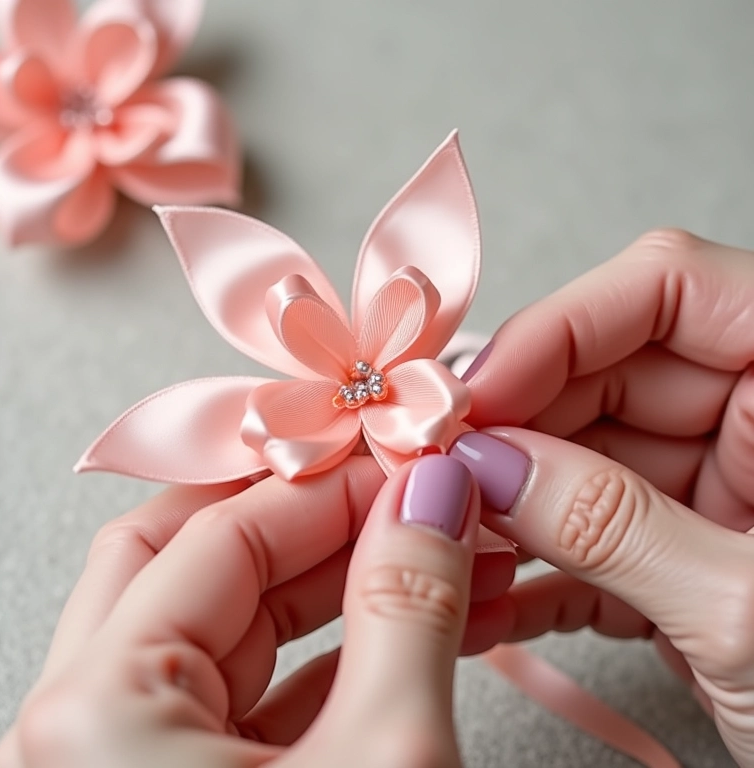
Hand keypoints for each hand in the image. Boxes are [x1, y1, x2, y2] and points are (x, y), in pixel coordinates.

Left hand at [0, 455, 498, 767]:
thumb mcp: (388, 761)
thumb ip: (410, 605)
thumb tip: (440, 489)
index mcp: (96, 715)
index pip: (221, 534)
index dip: (334, 487)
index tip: (415, 461)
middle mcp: (81, 733)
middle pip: (196, 562)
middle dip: (318, 520)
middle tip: (407, 494)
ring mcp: (122, 764)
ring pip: (226, 627)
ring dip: (335, 585)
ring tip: (430, 554)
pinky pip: (247, 693)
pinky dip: (329, 655)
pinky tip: (406, 626)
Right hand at [453, 229, 753, 764]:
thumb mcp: (749, 614)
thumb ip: (615, 527)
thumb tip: (488, 468)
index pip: (668, 287)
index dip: (562, 326)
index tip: (478, 394)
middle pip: (605, 375)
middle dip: (515, 427)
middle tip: (440, 475)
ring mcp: (715, 491)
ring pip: (583, 459)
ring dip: (512, 507)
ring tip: (453, 545)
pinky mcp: (682, 558)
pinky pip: (594, 536)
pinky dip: (538, 571)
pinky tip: (492, 604)